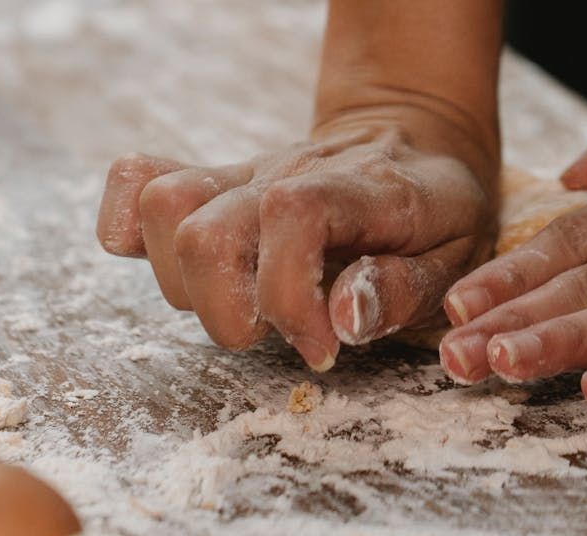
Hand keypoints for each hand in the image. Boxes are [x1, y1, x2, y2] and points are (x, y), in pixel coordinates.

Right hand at [97, 112, 496, 370]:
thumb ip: (405, 289)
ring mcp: (240, 176)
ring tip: (239, 305)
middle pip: (204, 229)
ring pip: (161, 208)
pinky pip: (136, 183)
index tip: (321, 345)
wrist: (413, 138)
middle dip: (228, 314)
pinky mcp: (211, 185)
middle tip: (275, 333)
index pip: (290, 215)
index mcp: (356, 189)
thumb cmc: (437, 214)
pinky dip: (129, 230)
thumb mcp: (458, 256)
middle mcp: (284, 174)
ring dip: (185, 285)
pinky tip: (176, 268)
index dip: (289, 297)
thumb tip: (344, 317)